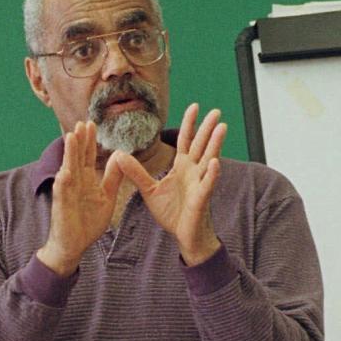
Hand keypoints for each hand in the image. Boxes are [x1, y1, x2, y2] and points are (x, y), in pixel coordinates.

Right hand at [37, 121, 124, 276]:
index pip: (87, 156)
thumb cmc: (88, 222)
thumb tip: (119, 157)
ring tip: (71, 138)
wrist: (75, 245)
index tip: (92, 123)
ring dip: (69, 154)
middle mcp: (75, 183)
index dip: (89, 141)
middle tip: (81, 122)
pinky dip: (63, 183)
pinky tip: (65, 172)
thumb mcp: (106, 197)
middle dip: (79, 141)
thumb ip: (113, 178)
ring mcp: (66, 193)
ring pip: (68, 169)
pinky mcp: (61, 206)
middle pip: (77, 157)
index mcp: (86, 179)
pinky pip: (62, 194)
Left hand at [112, 103, 225, 265]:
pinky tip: (214, 163)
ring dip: (215, 144)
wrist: (183, 235)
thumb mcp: (149, 190)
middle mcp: (193, 171)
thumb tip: (119, 155)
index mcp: (182, 167)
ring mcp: (199, 183)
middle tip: (215, 110)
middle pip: (201, 145)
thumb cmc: (171, 212)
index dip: (190, 124)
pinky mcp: (201, 198)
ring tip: (221, 127)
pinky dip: (211, 174)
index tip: (195, 106)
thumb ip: (136, 173)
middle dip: (207, 128)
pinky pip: (207, 184)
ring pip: (209, 160)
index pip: (186, 141)